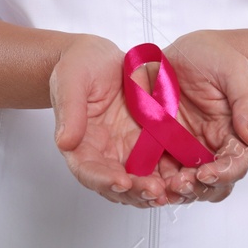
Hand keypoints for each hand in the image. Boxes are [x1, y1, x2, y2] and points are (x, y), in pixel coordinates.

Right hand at [49, 35, 194, 207]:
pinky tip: (183, 176)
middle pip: (117, 184)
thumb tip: (64, 142)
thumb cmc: (80, 64)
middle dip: (135, 192)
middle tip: (155, 191)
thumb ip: (70, 110)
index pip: (87, 171)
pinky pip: (159, 166)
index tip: (121, 182)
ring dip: (154, 190)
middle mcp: (104, 153)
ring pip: (140, 181)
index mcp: (80, 143)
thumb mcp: (71, 79)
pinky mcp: (147, 144)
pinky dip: (170, 176)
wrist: (101, 55)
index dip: (103, 180)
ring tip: (171, 190)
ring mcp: (127, 150)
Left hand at [155, 30, 247, 202]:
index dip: (225, 172)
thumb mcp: (235, 70)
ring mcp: (184, 145)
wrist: (187, 49)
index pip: (235, 162)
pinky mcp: (161, 140)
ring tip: (163, 186)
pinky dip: (153, 176)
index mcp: (231, 132)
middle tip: (181, 183)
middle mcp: (209, 144)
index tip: (207, 173)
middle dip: (198, 187)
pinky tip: (143, 177)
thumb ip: (245, 101)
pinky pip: (157, 166)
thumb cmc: (216, 57)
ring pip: (185, 180)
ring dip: (176, 188)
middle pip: (211, 181)